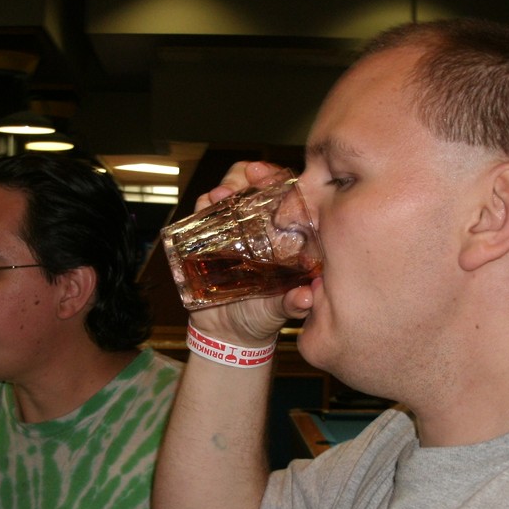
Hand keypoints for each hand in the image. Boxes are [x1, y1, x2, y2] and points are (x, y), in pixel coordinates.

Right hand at [188, 161, 314, 344]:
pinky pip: (201, 215)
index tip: (267, 175)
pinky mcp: (205, 239)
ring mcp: (230, 229)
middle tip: (245, 178)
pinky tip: (204, 208)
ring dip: (224, 187)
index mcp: (282, 233)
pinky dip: (202, 207)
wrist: (228, 334)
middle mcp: (256, 225)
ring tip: (219, 196)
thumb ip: (294, 302)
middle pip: (252, 184)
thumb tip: (307, 297)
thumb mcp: (281, 309)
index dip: (277, 178)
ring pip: (226, 193)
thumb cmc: (263, 316)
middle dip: (246, 174)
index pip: (283, 193)